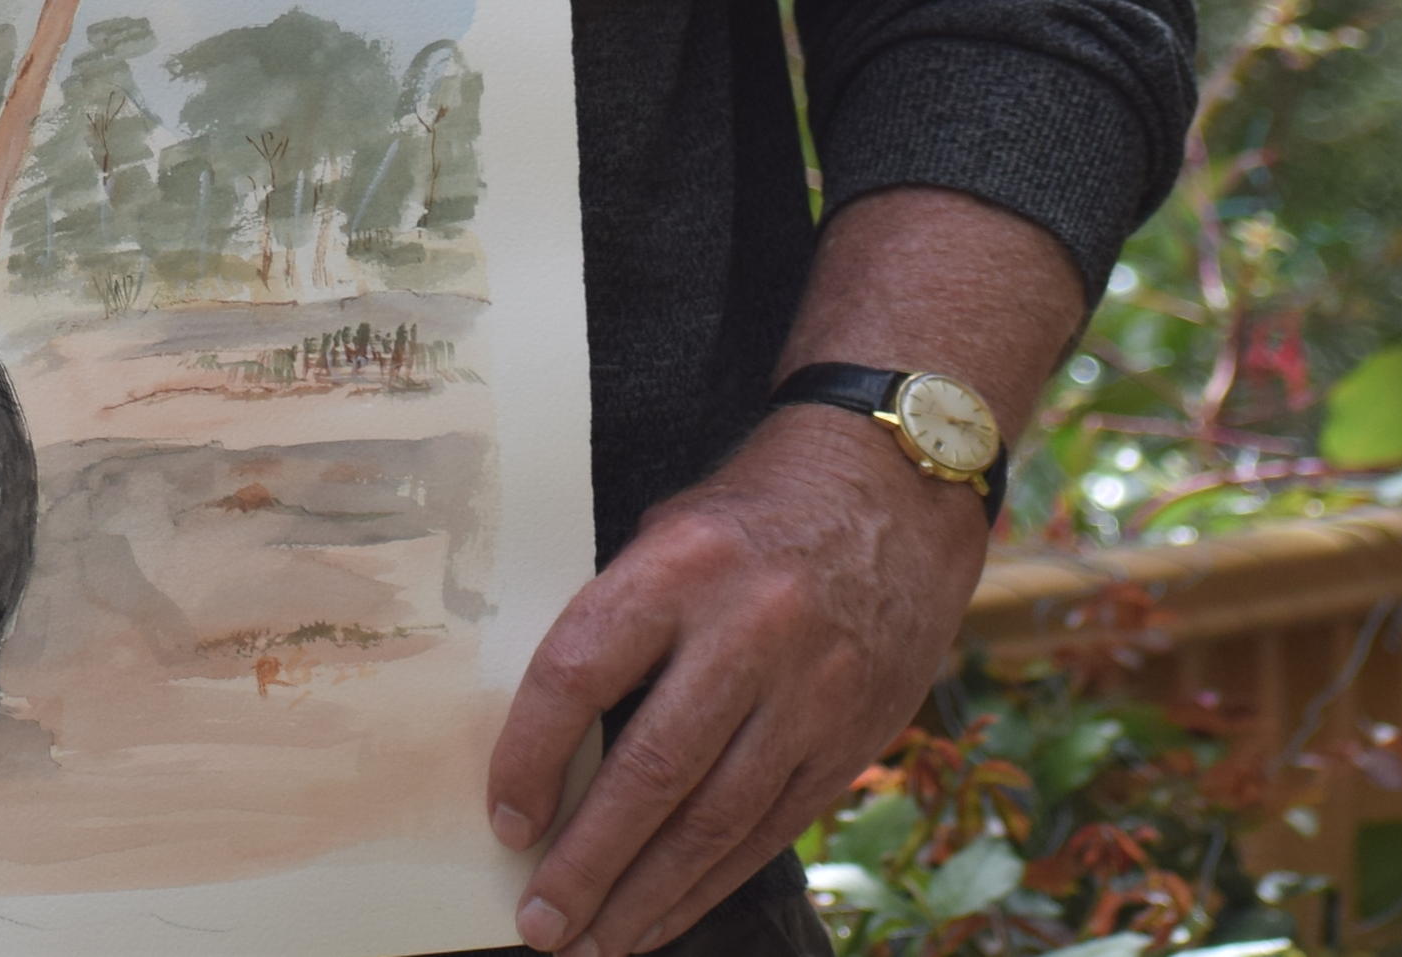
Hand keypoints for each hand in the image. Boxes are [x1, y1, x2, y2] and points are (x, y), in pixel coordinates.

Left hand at [483, 405, 986, 953]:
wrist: (896, 490)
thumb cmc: (752, 514)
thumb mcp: (670, 533)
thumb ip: (619, 620)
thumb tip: (543, 733)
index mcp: (681, 565)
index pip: (579, 674)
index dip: (532, 757)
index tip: (505, 820)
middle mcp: (750, 631)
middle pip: (652, 771)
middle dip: (588, 860)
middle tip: (539, 923)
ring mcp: (811, 693)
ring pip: (716, 820)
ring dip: (646, 894)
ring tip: (592, 943)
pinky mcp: (850, 739)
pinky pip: (770, 829)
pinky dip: (710, 882)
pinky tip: (664, 915)